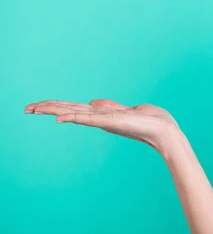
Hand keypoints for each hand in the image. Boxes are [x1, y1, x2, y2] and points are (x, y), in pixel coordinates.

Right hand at [24, 99, 179, 152]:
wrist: (166, 132)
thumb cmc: (153, 122)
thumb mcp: (129, 109)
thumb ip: (110, 106)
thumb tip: (93, 102)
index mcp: (103, 115)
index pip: (75, 108)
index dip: (57, 106)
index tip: (38, 106)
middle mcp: (100, 118)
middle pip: (69, 110)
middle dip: (48, 108)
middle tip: (26, 108)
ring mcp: (104, 121)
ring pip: (74, 113)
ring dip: (54, 110)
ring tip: (33, 109)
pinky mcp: (111, 122)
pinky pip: (89, 119)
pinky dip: (74, 117)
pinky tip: (59, 118)